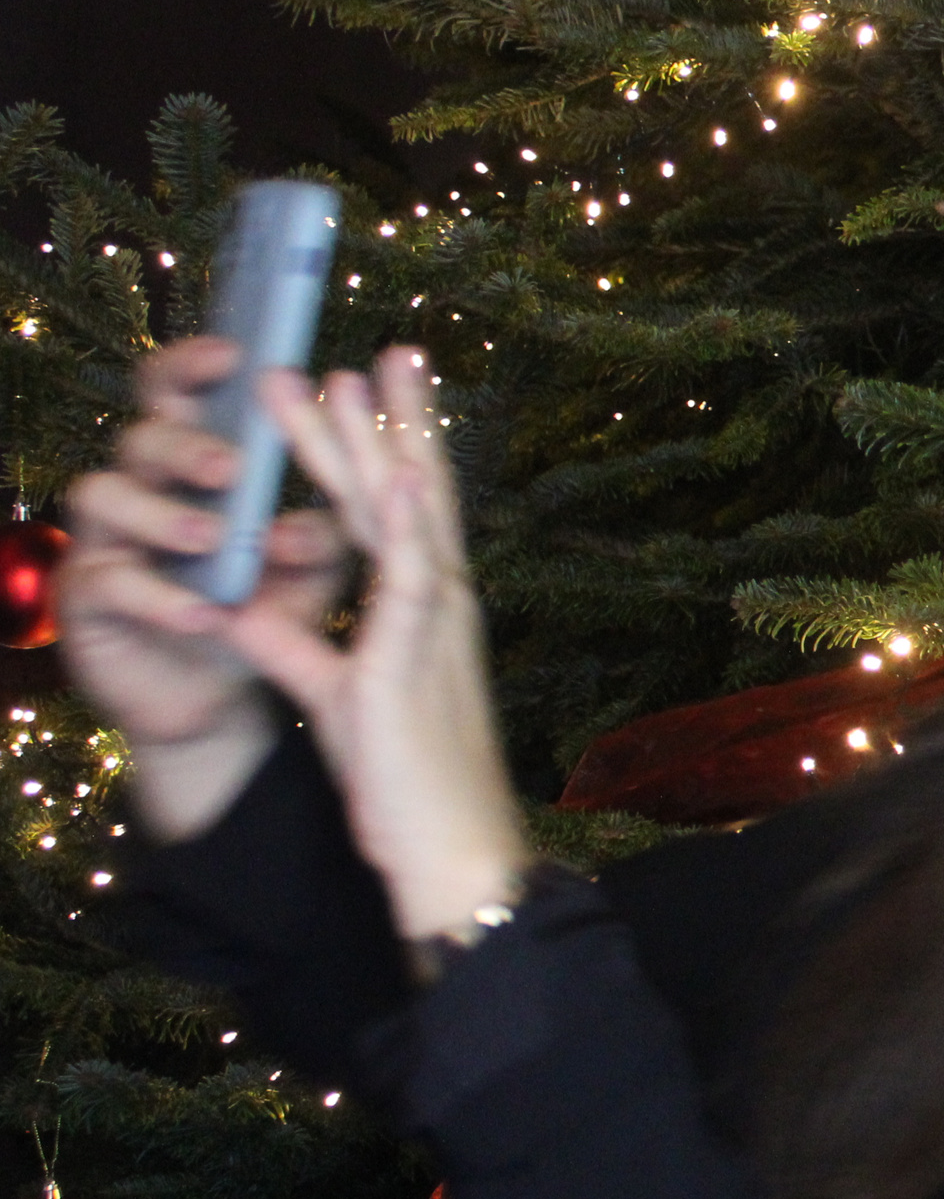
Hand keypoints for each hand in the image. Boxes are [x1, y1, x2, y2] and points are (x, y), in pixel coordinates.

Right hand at [60, 337, 354, 837]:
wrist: (210, 695)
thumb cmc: (262, 609)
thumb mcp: (311, 569)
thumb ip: (335, 526)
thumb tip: (380, 489)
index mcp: (201, 465)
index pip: (193, 397)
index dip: (204, 366)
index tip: (244, 350)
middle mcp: (144, 486)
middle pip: (144, 433)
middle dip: (186, 438)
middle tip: (232, 458)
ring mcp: (104, 538)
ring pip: (106, 494)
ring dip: (165, 513)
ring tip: (216, 533)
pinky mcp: (86, 598)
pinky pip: (110, 584)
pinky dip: (158, 596)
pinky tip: (203, 612)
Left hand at [216, 348, 529, 942]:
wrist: (451, 851)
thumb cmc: (404, 788)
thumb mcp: (332, 701)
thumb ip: (291, 648)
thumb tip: (238, 609)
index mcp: (420, 614)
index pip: (389, 515)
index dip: (371, 450)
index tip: (357, 389)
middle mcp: (439, 607)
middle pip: (410, 495)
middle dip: (391, 421)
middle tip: (384, 348)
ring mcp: (435, 628)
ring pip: (408, 517)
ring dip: (389, 443)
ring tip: (370, 374)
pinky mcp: (416, 661)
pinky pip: (413, 580)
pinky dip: (404, 524)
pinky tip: (395, 473)